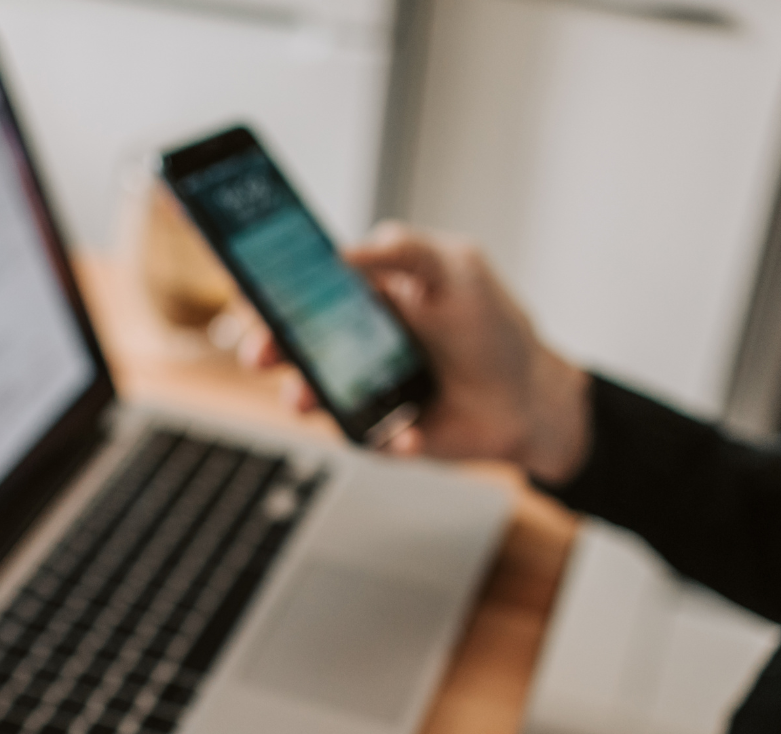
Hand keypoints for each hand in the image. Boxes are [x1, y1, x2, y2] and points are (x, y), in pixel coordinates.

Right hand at [239, 222, 592, 483]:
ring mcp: (362, 388)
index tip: (250, 292)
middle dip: (268, 346)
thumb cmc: (494, 328)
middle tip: (261, 353)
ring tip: (309, 402)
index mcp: (366, 295)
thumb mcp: (457, 269)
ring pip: (312, 394)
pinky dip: (383, 437)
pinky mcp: (378, 431)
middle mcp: (355, 341)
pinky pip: (361, 437)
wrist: (530, 400)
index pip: (304, 286)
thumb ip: (404, 249)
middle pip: (292, 342)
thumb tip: (343, 251)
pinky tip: (409, 433)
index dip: (270, 288)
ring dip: (304, 397)